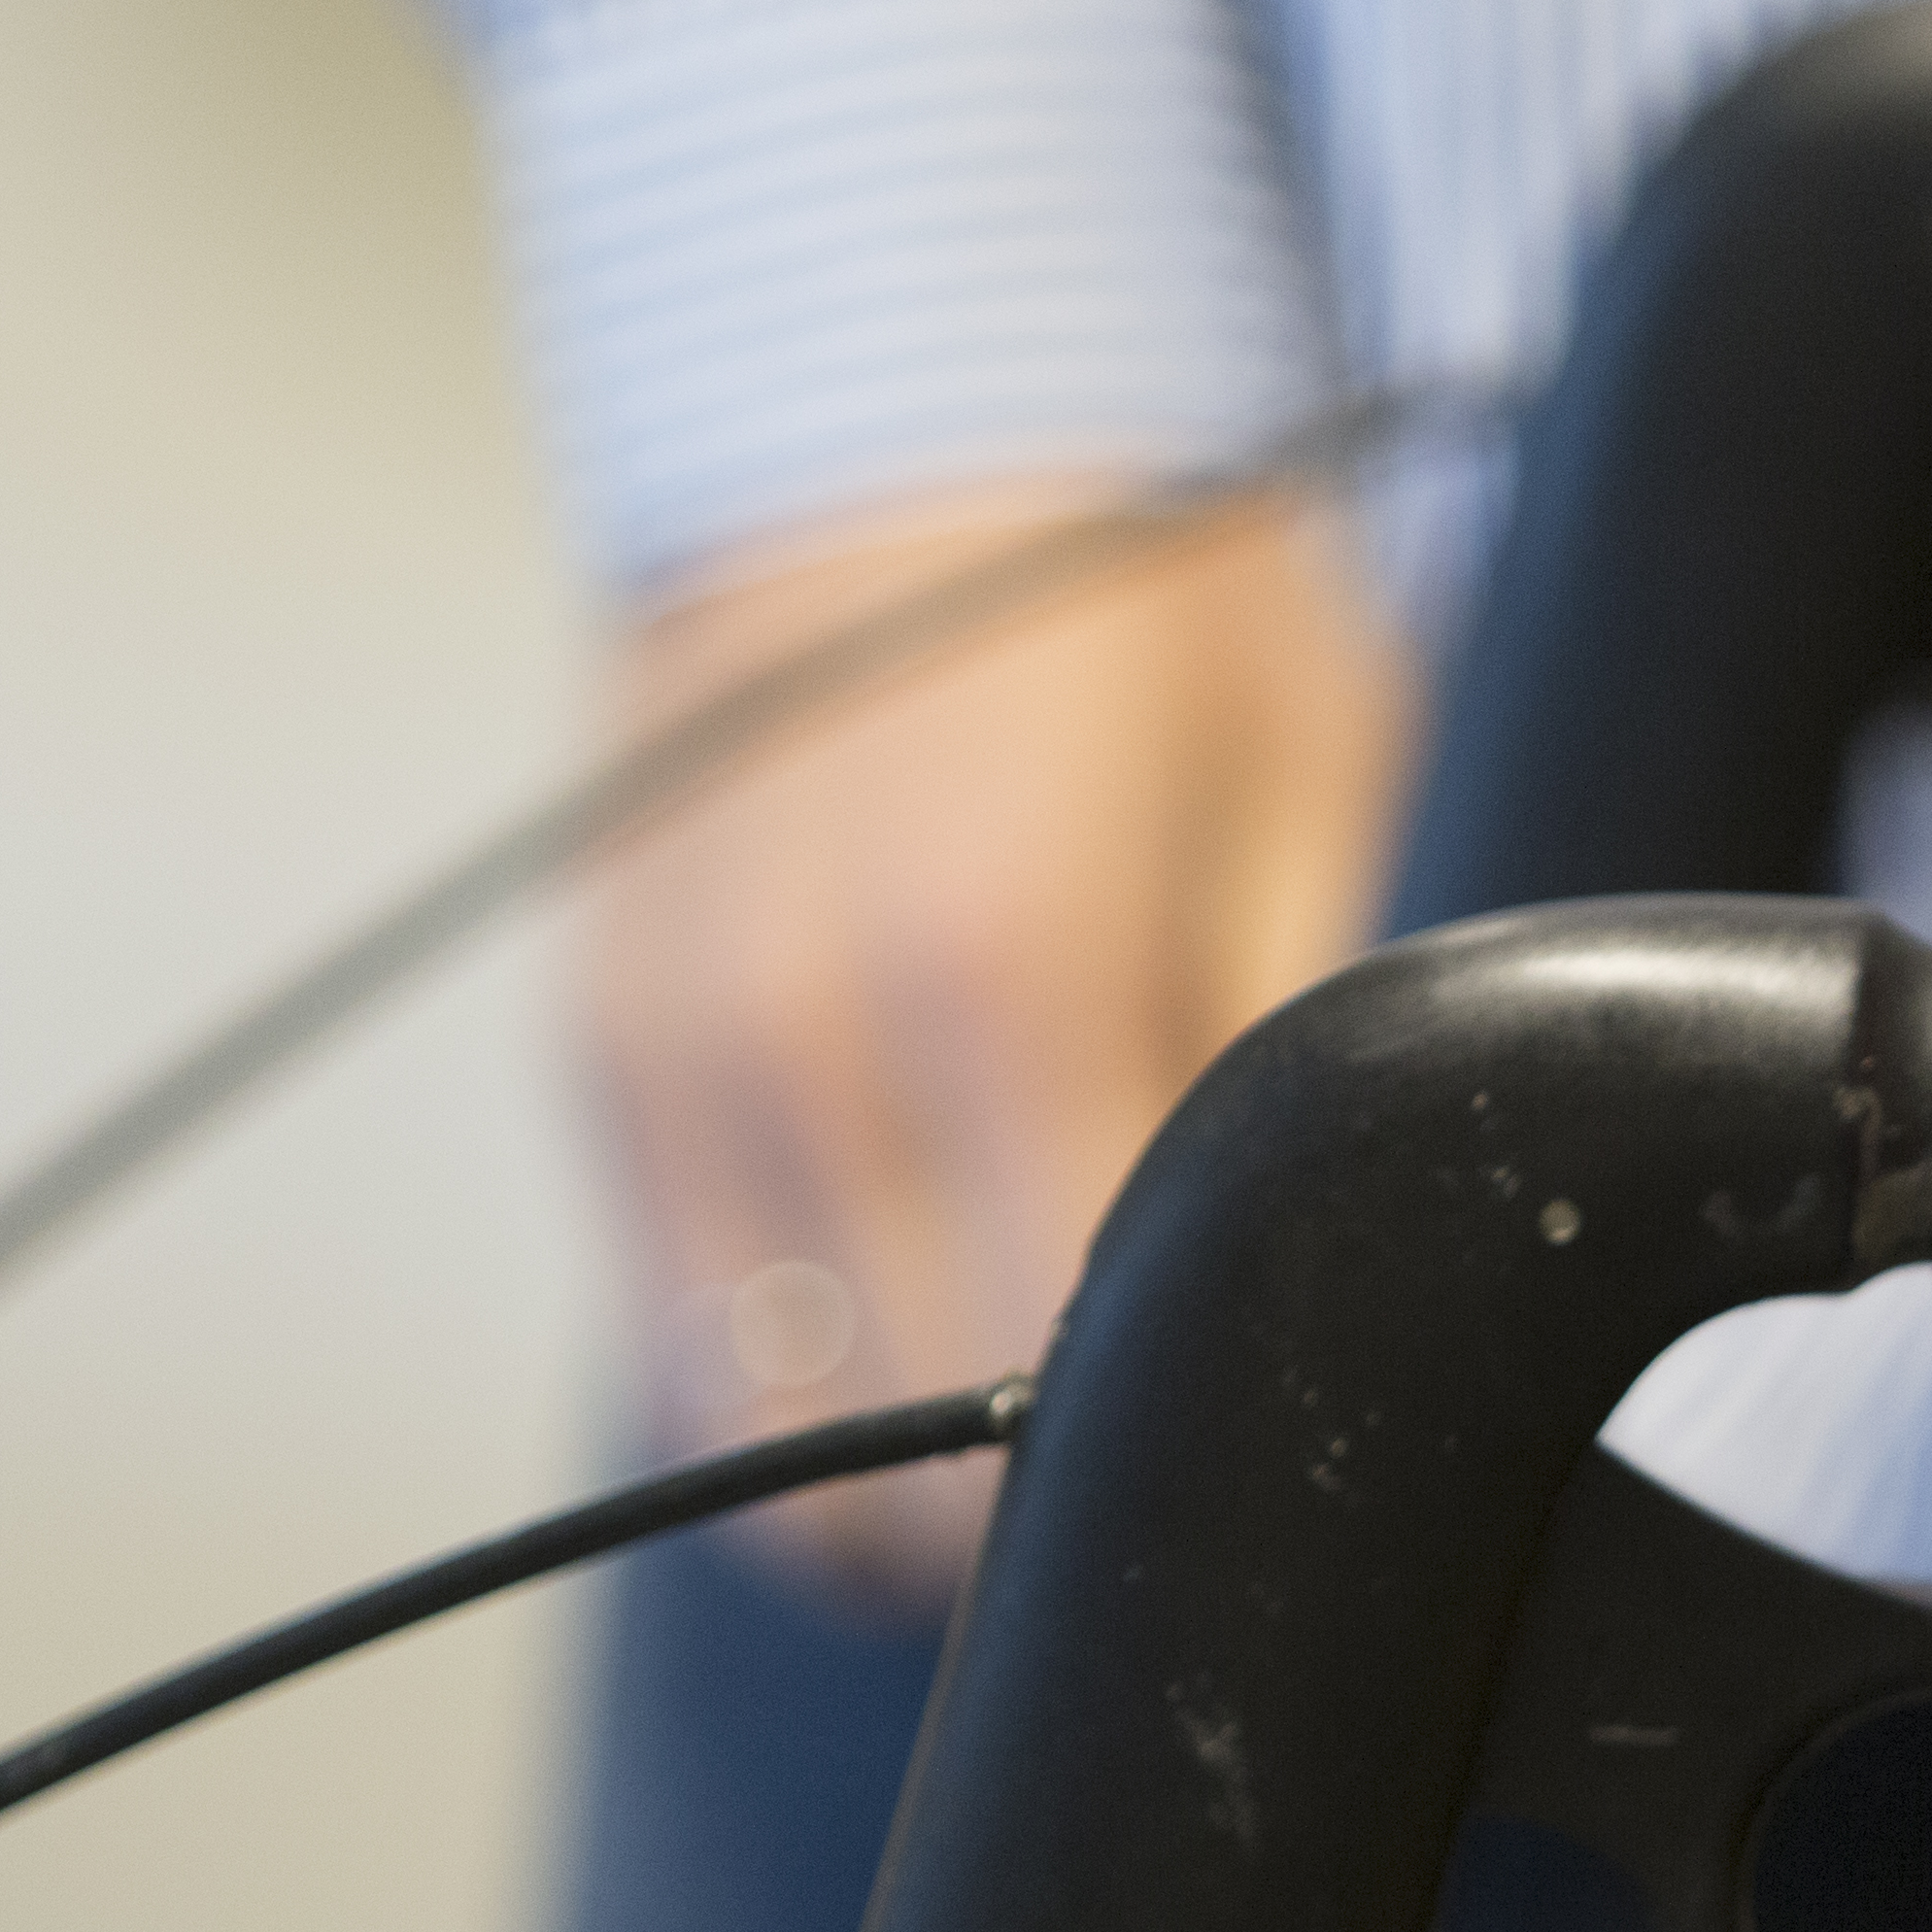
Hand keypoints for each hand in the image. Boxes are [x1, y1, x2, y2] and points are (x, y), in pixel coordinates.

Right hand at [589, 474, 1409, 1597]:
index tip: (1245, 1459)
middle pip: (888, 1466)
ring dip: (896, 1489)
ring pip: (754, 1451)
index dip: (1161, 1467)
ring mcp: (661, 1057)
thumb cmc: (1158, 599)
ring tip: (1032, 1409)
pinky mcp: (589, 1063)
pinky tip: (913, 1321)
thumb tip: (1342, 1276)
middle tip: (1158, 1455)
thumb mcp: (1329, 784)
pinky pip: (678, 1345)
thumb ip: (1316, 1054)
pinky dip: (792, 1395)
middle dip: (1035, 1514)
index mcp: (1001, 969)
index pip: (1052, 1374)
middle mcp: (791, 1036)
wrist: (906, 418)